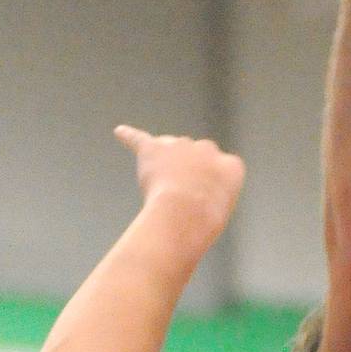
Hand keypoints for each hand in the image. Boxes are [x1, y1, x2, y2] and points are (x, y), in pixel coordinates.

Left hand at [115, 127, 243, 242]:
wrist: (186, 213)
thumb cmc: (206, 219)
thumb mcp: (224, 206)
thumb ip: (213, 192)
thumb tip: (195, 194)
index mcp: (230, 164)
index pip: (222, 167)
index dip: (210, 182)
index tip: (205, 196)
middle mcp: (207, 148)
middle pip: (197, 152)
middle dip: (190, 168)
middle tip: (183, 193)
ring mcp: (180, 145)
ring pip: (171, 148)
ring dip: (166, 162)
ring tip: (162, 185)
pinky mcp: (153, 148)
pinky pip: (139, 139)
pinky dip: (129, 136)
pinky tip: (120, 132)